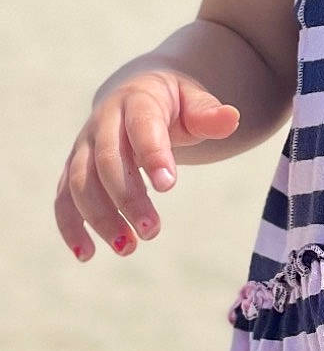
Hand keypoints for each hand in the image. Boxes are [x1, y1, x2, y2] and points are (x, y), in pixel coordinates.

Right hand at [55, 68, 239, 260]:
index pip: (142, 126)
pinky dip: (71, 226)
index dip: (152, 154)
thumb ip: (209, 114)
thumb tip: (231, 118)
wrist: (137, 96)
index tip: (168, 186)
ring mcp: (83, 147)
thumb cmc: (173, 106)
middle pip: (107, 161)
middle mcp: (103, 122)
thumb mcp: (194, 102)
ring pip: (81, 183)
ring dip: (101, 218)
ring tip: (128, 248)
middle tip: (152, 231)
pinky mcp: (73, 169)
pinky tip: (88, 254)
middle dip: (127, 199)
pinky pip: (64, 198)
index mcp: (137, 101)